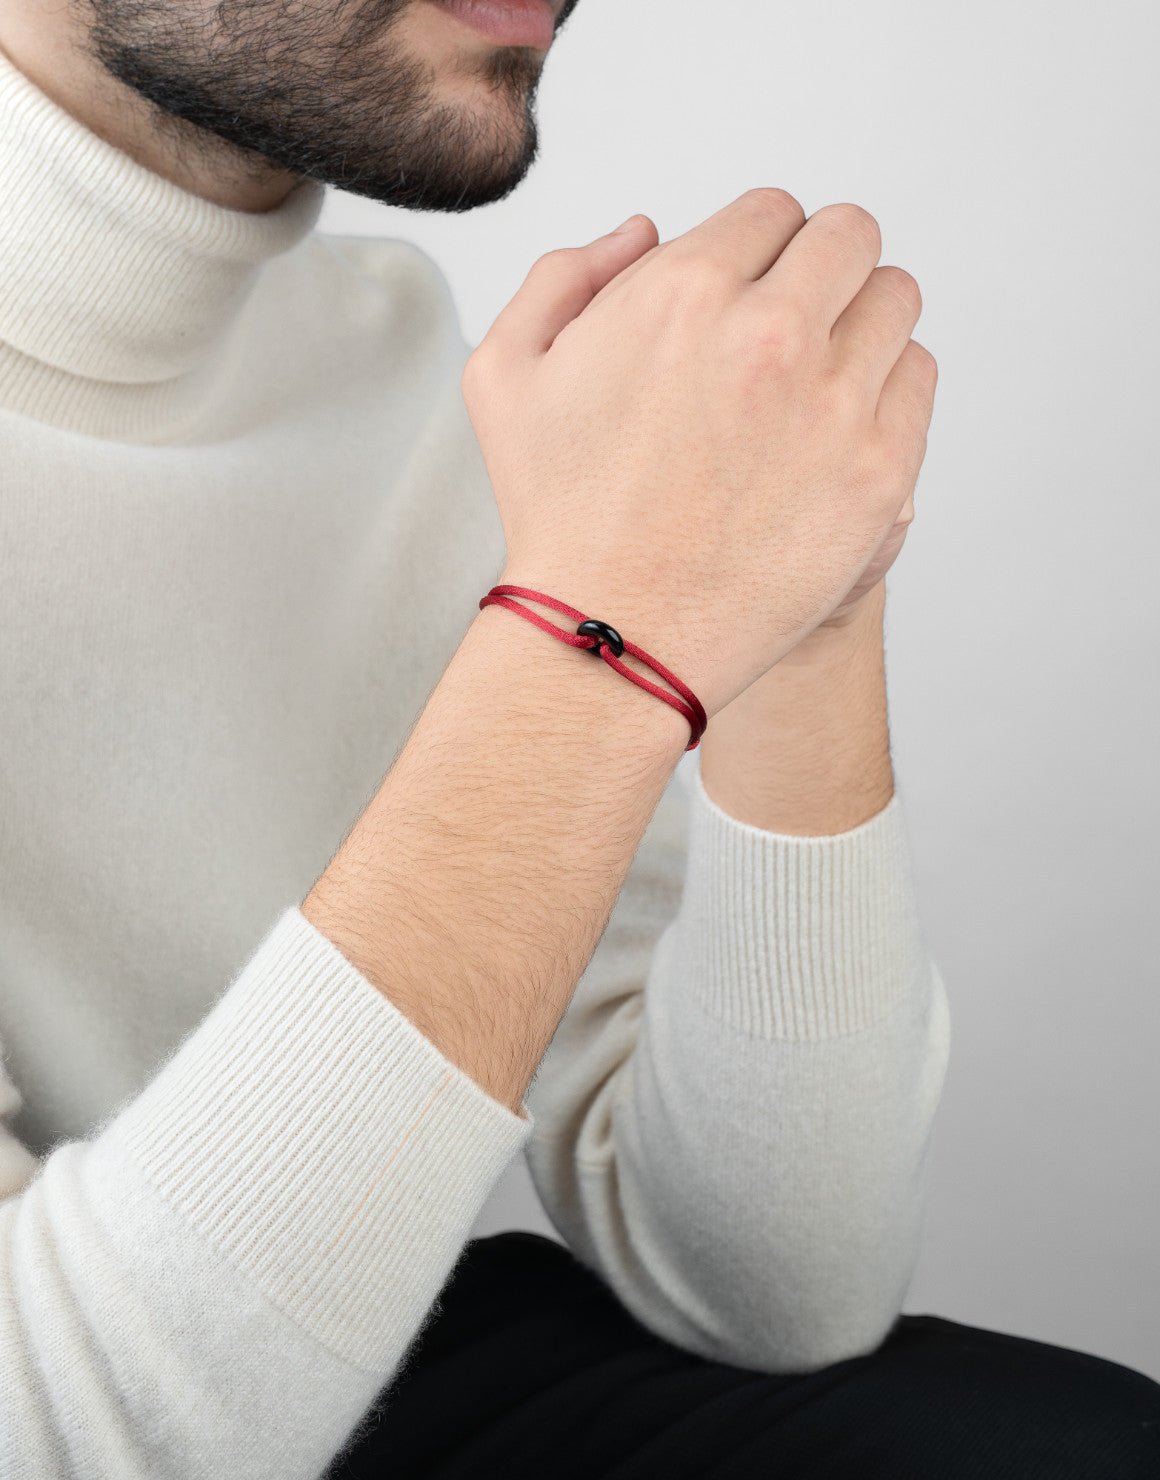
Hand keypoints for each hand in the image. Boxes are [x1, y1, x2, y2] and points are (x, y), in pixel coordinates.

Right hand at [463, 190, 936, 716]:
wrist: (614, 636)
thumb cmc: (559, 515)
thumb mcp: (506, 374)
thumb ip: (565, 275)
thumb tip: (644, 230)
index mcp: (683, 292)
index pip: (772, 212)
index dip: (756, 249)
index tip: (747, 294)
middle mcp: (769, 335)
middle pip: (848, 238)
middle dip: (820, 268)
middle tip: (794, 323)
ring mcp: (833, 405)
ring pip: (895, 300)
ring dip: (860, 322)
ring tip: (817, 377)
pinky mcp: (878, 472)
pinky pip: (917, 379)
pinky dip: (887, 390)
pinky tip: (835, 428)